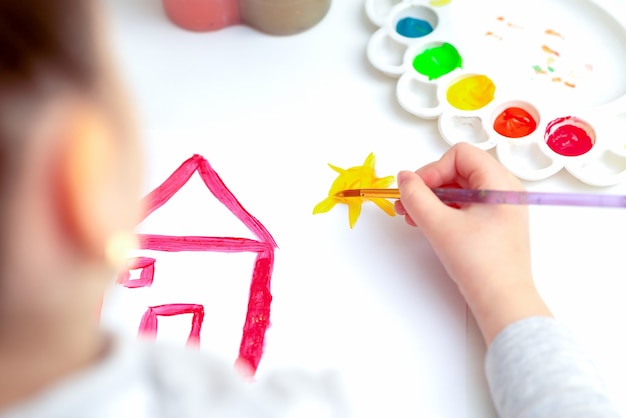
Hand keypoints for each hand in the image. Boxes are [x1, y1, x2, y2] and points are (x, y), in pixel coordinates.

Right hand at [395, 143, 550, 344]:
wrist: (503, 302)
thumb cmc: (481, 265)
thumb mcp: (440, 225)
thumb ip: (416, 196)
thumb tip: (404, 178)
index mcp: (500, 183)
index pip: (459, 155)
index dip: (433, 168)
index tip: (416, 191)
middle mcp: (504, 190)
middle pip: (458, 169)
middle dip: (429, 184)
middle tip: (407, 202)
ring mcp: (500, 208)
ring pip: (459, 189)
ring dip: (432, 198)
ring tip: (412, 215)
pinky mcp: (493, 225)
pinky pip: (465, 206)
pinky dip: (444, 211)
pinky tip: (427, 224)